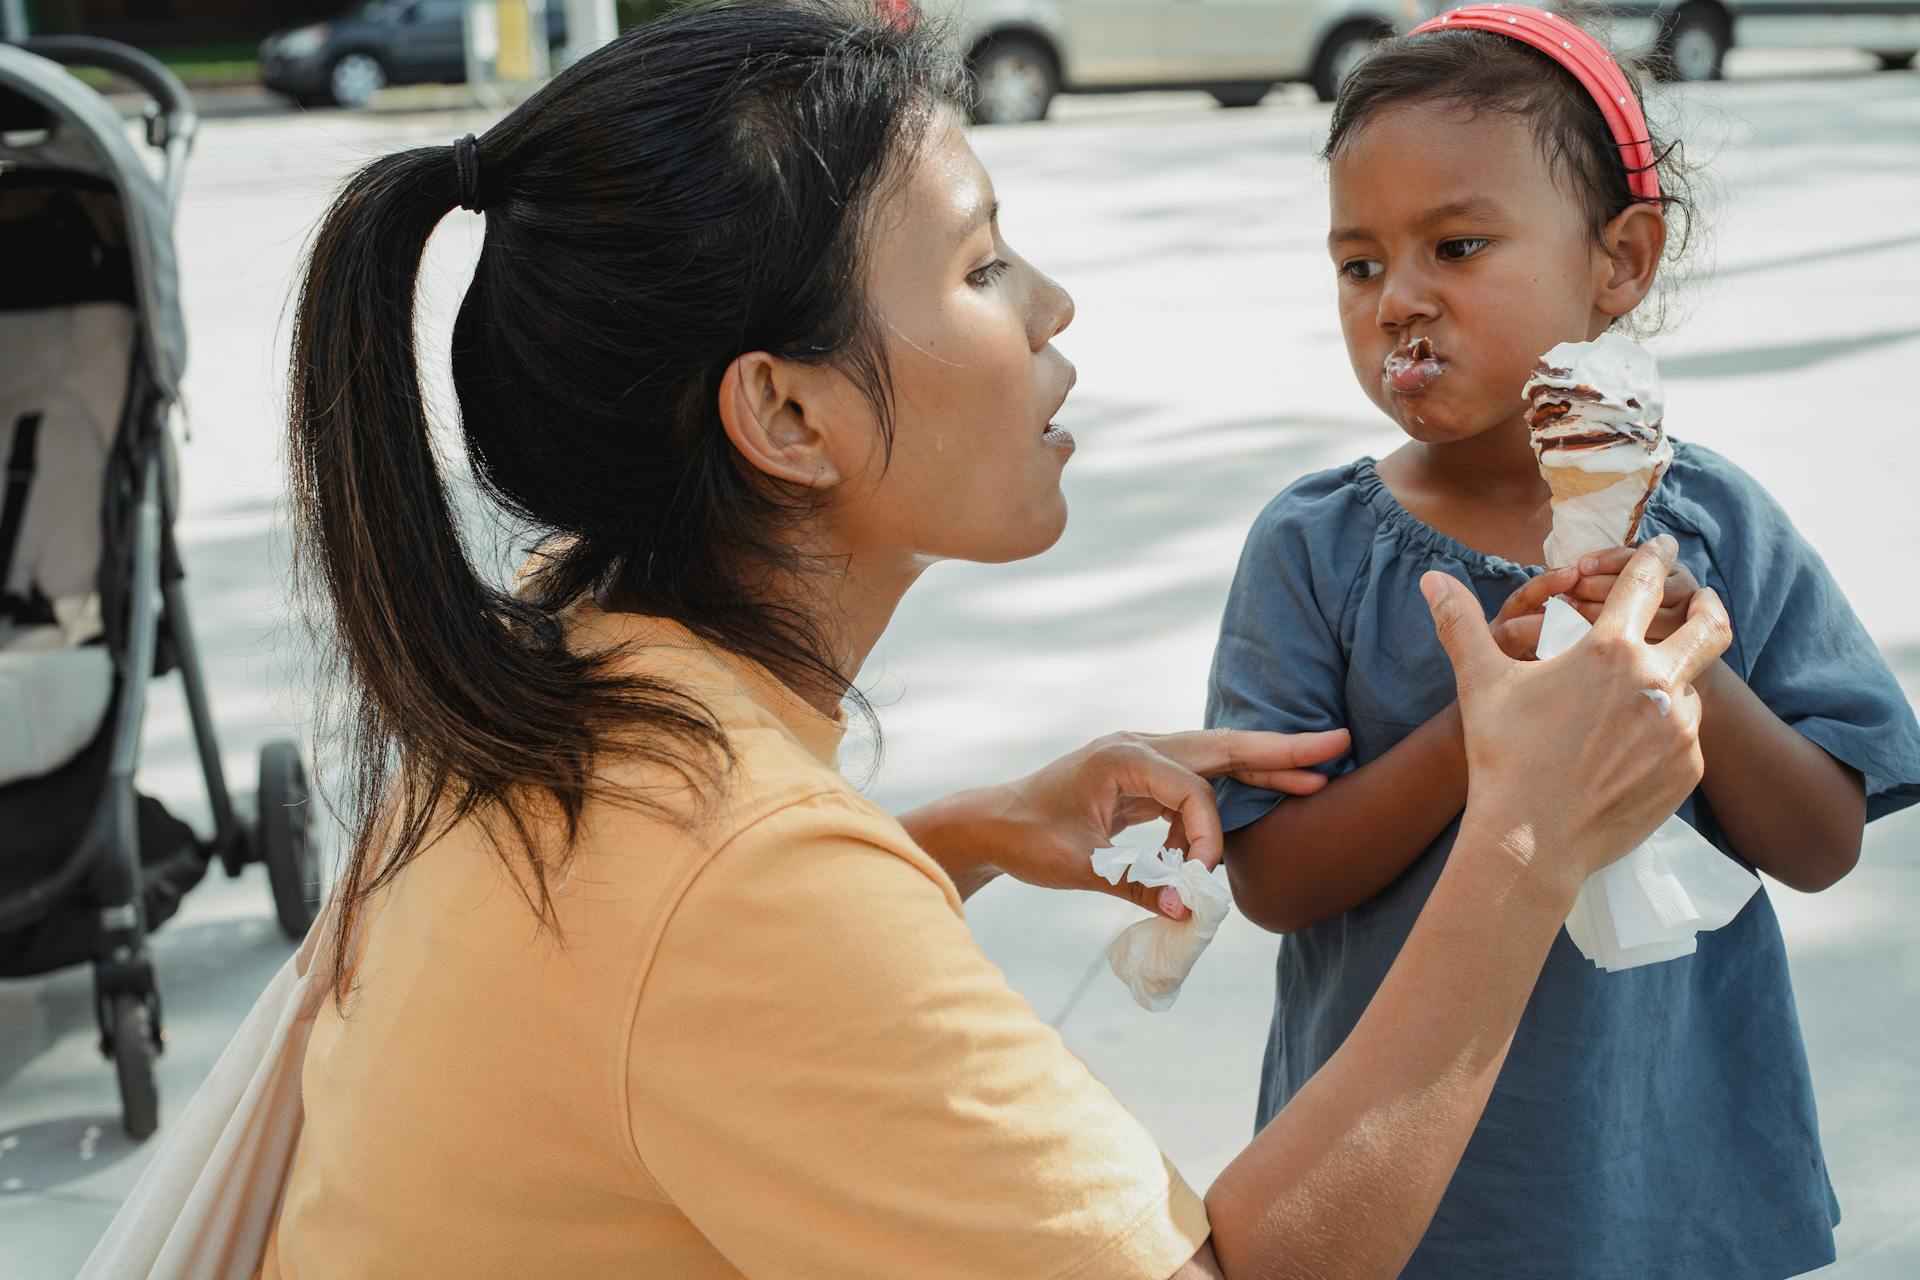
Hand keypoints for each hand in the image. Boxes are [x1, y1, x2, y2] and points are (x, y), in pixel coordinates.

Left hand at [978, 729, 1350, 918]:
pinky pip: (1202, 775)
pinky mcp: (1146, 775)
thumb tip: (1190, 909)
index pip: (1191, 790)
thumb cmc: (1028, 839)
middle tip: (1339, 743)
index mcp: (1122, 757)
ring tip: (1321, 770)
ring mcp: (1144, 756)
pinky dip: (1237, 782)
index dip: (1207, 836)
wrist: (995, 821)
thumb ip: (1136, 883)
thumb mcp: (1077, 866)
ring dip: (1266, 763)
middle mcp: (1138, 746)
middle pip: (1222, 746)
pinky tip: (1273, 788)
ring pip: (1218, 756)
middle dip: (1281, 750)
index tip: (1199, 878)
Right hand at [1420, 536, 1730, 891]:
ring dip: (1671, 682)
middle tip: (1701, 597)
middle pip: (1708, 627)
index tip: (1663, 545)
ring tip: (1640, 697)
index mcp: (1609, 650)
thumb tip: (1432, 579)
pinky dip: (1664, 731)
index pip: (1644, 585)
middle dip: (1707, 604)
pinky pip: (1685, 737)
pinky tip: (1631, 746)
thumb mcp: (1480, 683)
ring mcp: (1679, 728)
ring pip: (1690, 688)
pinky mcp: (1688, 768)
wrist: (1532, 841)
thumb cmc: (1503, 756)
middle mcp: (1655, 682)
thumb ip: (1461, 623)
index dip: (1654, 557)